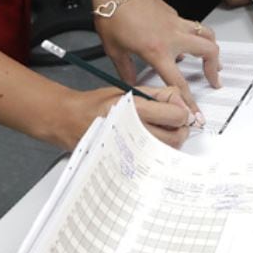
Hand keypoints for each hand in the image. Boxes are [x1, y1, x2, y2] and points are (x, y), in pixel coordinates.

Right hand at [45, 84, 199, 150]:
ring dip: (170, 142)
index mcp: (135, 109)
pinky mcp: (125, 162)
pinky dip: (155, 154)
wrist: (70, 120)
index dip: (181, 111)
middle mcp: (133, 130)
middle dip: (180, 129)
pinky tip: (149, 144)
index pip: (176, 115)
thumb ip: (157, 95)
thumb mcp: (128, 90)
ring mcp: (130, 149)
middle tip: (174, 123)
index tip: (176, 109)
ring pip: (166, 152)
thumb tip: (180, 102)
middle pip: (176, 138)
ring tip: (160, 132)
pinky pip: (151, 162)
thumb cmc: (96, 104)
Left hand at [94, 0, 221, 96]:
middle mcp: (173, 37)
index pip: (179, 83)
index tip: (196, 114)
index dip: (189, 102)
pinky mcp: (174, 14)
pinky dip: (196, 36)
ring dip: (212, 49)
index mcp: (157, 51)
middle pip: (208, 52)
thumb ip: (126, 70)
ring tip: (211, 61)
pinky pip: (192, 26)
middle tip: (213, 81)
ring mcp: (176, 23)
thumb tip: (131, 85)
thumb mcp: (114, 49)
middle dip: (214, 69)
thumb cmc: (112, 15)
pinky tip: (186, 43)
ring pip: (207, 35)